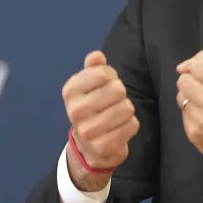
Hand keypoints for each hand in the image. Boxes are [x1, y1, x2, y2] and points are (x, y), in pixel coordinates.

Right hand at [62, 51, 139, 189]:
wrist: (88, 146)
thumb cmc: (92, 107)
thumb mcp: (88, 85)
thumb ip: (94, 67)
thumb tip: (97, 56)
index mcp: (70, 91)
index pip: (103, 73)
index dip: (111, 76)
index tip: (106, 84)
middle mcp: (75, 111)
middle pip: (117, 90)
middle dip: (121, 94)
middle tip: (113, 101)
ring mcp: (88, 131)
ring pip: (127, 108)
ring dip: (127, 110)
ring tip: (117, 114)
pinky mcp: (102, 146)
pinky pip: (132, 125)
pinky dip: (131, 124)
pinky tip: (120, 127)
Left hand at [176, 50, 202, 193]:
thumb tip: (188, 63)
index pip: (197, 66)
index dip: (191, 64)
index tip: (192, 68)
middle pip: (183, 81)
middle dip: (191, 81)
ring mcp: (202, 122)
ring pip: (181, 97)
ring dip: (191, 98)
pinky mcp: (195, 135)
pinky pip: (183, 115)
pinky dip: (193, 114)